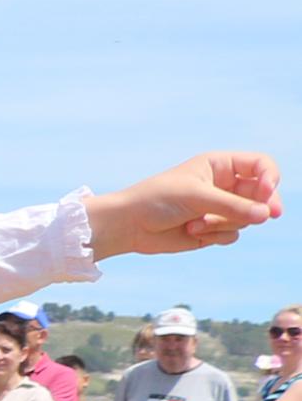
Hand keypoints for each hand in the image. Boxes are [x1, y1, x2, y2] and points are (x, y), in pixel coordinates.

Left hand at [86, 151, 280, 258]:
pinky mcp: (214, 229)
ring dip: (224, 223)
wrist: (129, 225)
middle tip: (269, 215)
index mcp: (220, 165)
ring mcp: (220, 208)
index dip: (270, 177)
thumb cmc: (157, 200)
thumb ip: (232, 205)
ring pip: (248, 218)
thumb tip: (266, 214)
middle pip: (262, 194)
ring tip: (196, 222)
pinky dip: (215, 234)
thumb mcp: (197, 196)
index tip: (267, 191)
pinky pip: (233, 234)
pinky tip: (191, 231)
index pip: (260, 166)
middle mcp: (224, 185)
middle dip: (264, 205)